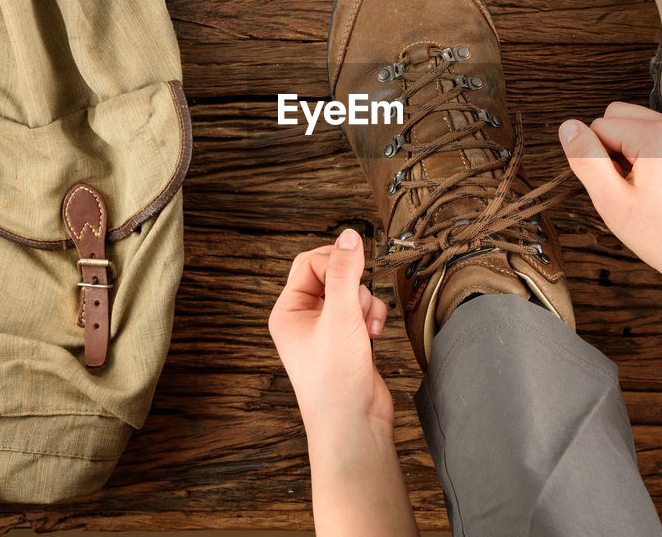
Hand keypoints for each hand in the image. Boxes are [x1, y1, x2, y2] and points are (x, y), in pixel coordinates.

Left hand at [269, 229, 392, 438]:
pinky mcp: (347, 340)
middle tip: (357, 305)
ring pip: (352, 292)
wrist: (353, 426)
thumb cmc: (336, 380)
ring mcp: (326, 329)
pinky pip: (362, 310)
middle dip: (354, 286)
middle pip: (332, 274)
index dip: (335, 262)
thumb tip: (350, 236)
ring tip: (366, 329)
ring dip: (366, 304)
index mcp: (287, 311)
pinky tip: (374, 337)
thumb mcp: (340, 317)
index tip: (357, 270)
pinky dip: (372, 318)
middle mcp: (303, 318)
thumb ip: (345, 272)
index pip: (309, 263)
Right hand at [557, 103, 661, 287]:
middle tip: (629, 184)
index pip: (599, 125)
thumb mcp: (611, 200)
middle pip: (620, 114)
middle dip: (615, 145)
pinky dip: (656, 147)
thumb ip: (586, 158)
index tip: (618, 185)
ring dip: (634, 144)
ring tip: (646, 182)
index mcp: (656, 136)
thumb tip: (568, 127)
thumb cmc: (661, 234)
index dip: (599, 158)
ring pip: (641, 119)